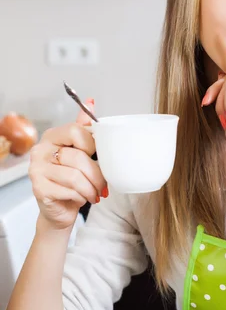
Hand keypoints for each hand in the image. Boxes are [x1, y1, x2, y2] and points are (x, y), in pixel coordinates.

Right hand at [28, 100, 107, 230]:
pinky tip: (82, 198)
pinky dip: (82, 197)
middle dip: (97, 175)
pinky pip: (70, 191)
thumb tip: (91, 102)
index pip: (76, 131)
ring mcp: (36, 170)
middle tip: (104, 185)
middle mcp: (40, 151)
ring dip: (91, 188)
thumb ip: (84, 128)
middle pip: (78, 157)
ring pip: (75, 177)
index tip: (97, 156)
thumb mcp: (80, 151)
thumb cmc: (73, 178)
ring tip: (96, 194)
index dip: (93, 145)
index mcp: (52, 136)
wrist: (60, 208)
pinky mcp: (39, 189)